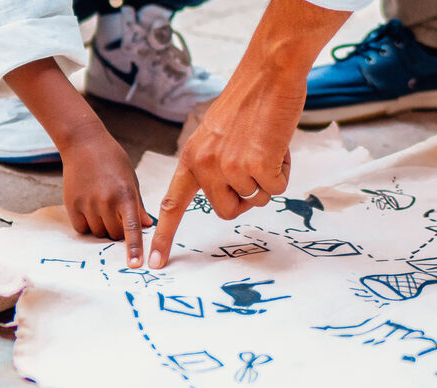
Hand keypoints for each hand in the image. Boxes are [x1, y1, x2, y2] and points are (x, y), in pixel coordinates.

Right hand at [61, 123, 151, 266]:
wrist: (84, 143)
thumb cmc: (113, 161)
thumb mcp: (131, 180)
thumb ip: (138, 206)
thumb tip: (148, 226)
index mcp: (125, 196)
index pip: (132, 228)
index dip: (134, 248)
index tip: (136, 265)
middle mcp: (106, 202)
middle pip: (114, 235)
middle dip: (118, 232)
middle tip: (116, 215)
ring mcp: (87, 204)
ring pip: (98, 233)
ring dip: (102, 228)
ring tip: (101, 207)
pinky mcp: (72, 204)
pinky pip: (81, 228)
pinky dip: (86, 225)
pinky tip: (88, 208)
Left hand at [149, 79, 297, 267]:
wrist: (269, 73)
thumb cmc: (249, 103)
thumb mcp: (218, 136)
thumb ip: (216, 165)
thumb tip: (233, 197)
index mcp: (191, 158)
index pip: (172, 204)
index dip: (163, 236)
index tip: (153, 263)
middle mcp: (205, 165)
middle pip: (227, 210)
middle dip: (246, 196)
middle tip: (256, 164)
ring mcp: (230, 166)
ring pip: (255, 200)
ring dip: (267, 180)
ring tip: (267, 146)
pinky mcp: (256, 165)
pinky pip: (275, 188)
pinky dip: (283, 172)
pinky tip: (278, 145)